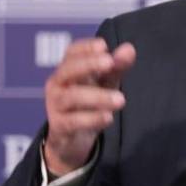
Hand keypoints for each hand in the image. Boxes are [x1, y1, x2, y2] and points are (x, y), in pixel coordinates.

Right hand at [43, 38, 135, 175]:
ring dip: (98, 97)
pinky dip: (92, 119)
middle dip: (89, 64)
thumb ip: (116, 67)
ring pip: (72, 97)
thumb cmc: (89, 104)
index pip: (72, 52)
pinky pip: (73, 121)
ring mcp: (55, 105)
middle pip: (68, 70)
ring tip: (121, 100)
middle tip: (110, 63)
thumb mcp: (105, 83)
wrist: (72, 140)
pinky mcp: (59, 126)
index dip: (86, 47)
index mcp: (68, 70)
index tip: (104, 45)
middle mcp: (57, 84)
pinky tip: (108, 117)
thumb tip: (129, 48)